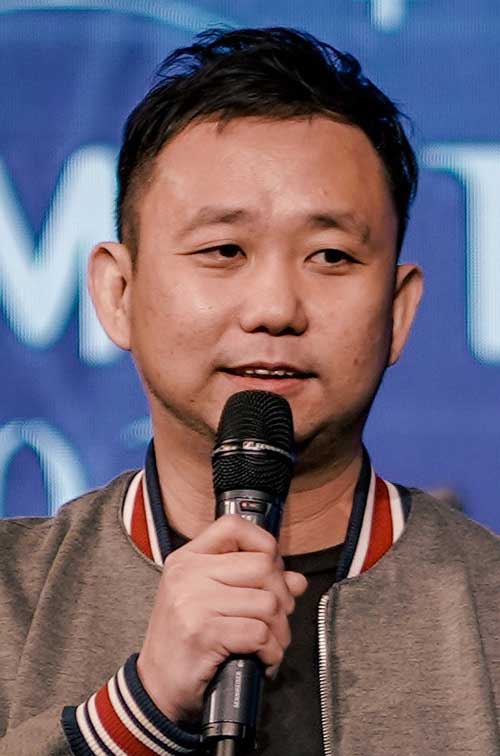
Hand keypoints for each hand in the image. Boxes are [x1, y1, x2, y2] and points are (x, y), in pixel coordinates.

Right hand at [137, 514, 307, 722]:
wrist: (156, 686)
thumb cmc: (186, 641)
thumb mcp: (211, 600)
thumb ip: (252, 582)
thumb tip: (296, 580)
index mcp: (188, 559)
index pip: (233, 527)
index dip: (263, 543)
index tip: (271, 569)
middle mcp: (188, 574)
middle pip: (262, 566)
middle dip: (282, 596)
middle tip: (276, 616)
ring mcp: (194, 602)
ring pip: (267, 602)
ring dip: (279, 630)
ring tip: (269, 642)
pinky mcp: (203, 633)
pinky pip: (259, 633)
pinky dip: (271, 651)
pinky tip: (261, 657)